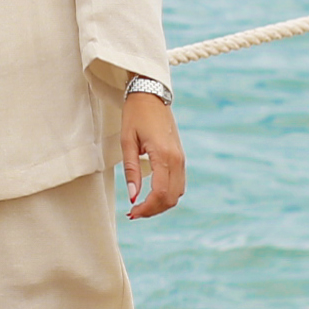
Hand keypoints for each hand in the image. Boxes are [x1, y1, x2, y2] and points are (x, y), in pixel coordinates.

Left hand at [121, 91, 184, 218]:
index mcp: (163, 155)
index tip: (132, 213)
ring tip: (141, 206)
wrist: (151, 95)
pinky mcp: (181, 158)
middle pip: (171, 198)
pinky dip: (167, 194)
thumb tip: (133, 197)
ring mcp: (181, 159)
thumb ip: (131, 171)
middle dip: (153, 210)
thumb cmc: (136, 115)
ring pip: (177, 193)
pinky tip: (151, 195)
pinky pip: (178, 184)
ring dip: (161, 204)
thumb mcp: (127, 142)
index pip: (160, 193)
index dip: (147, 208)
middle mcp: (177, 159)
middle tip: (134, 213)